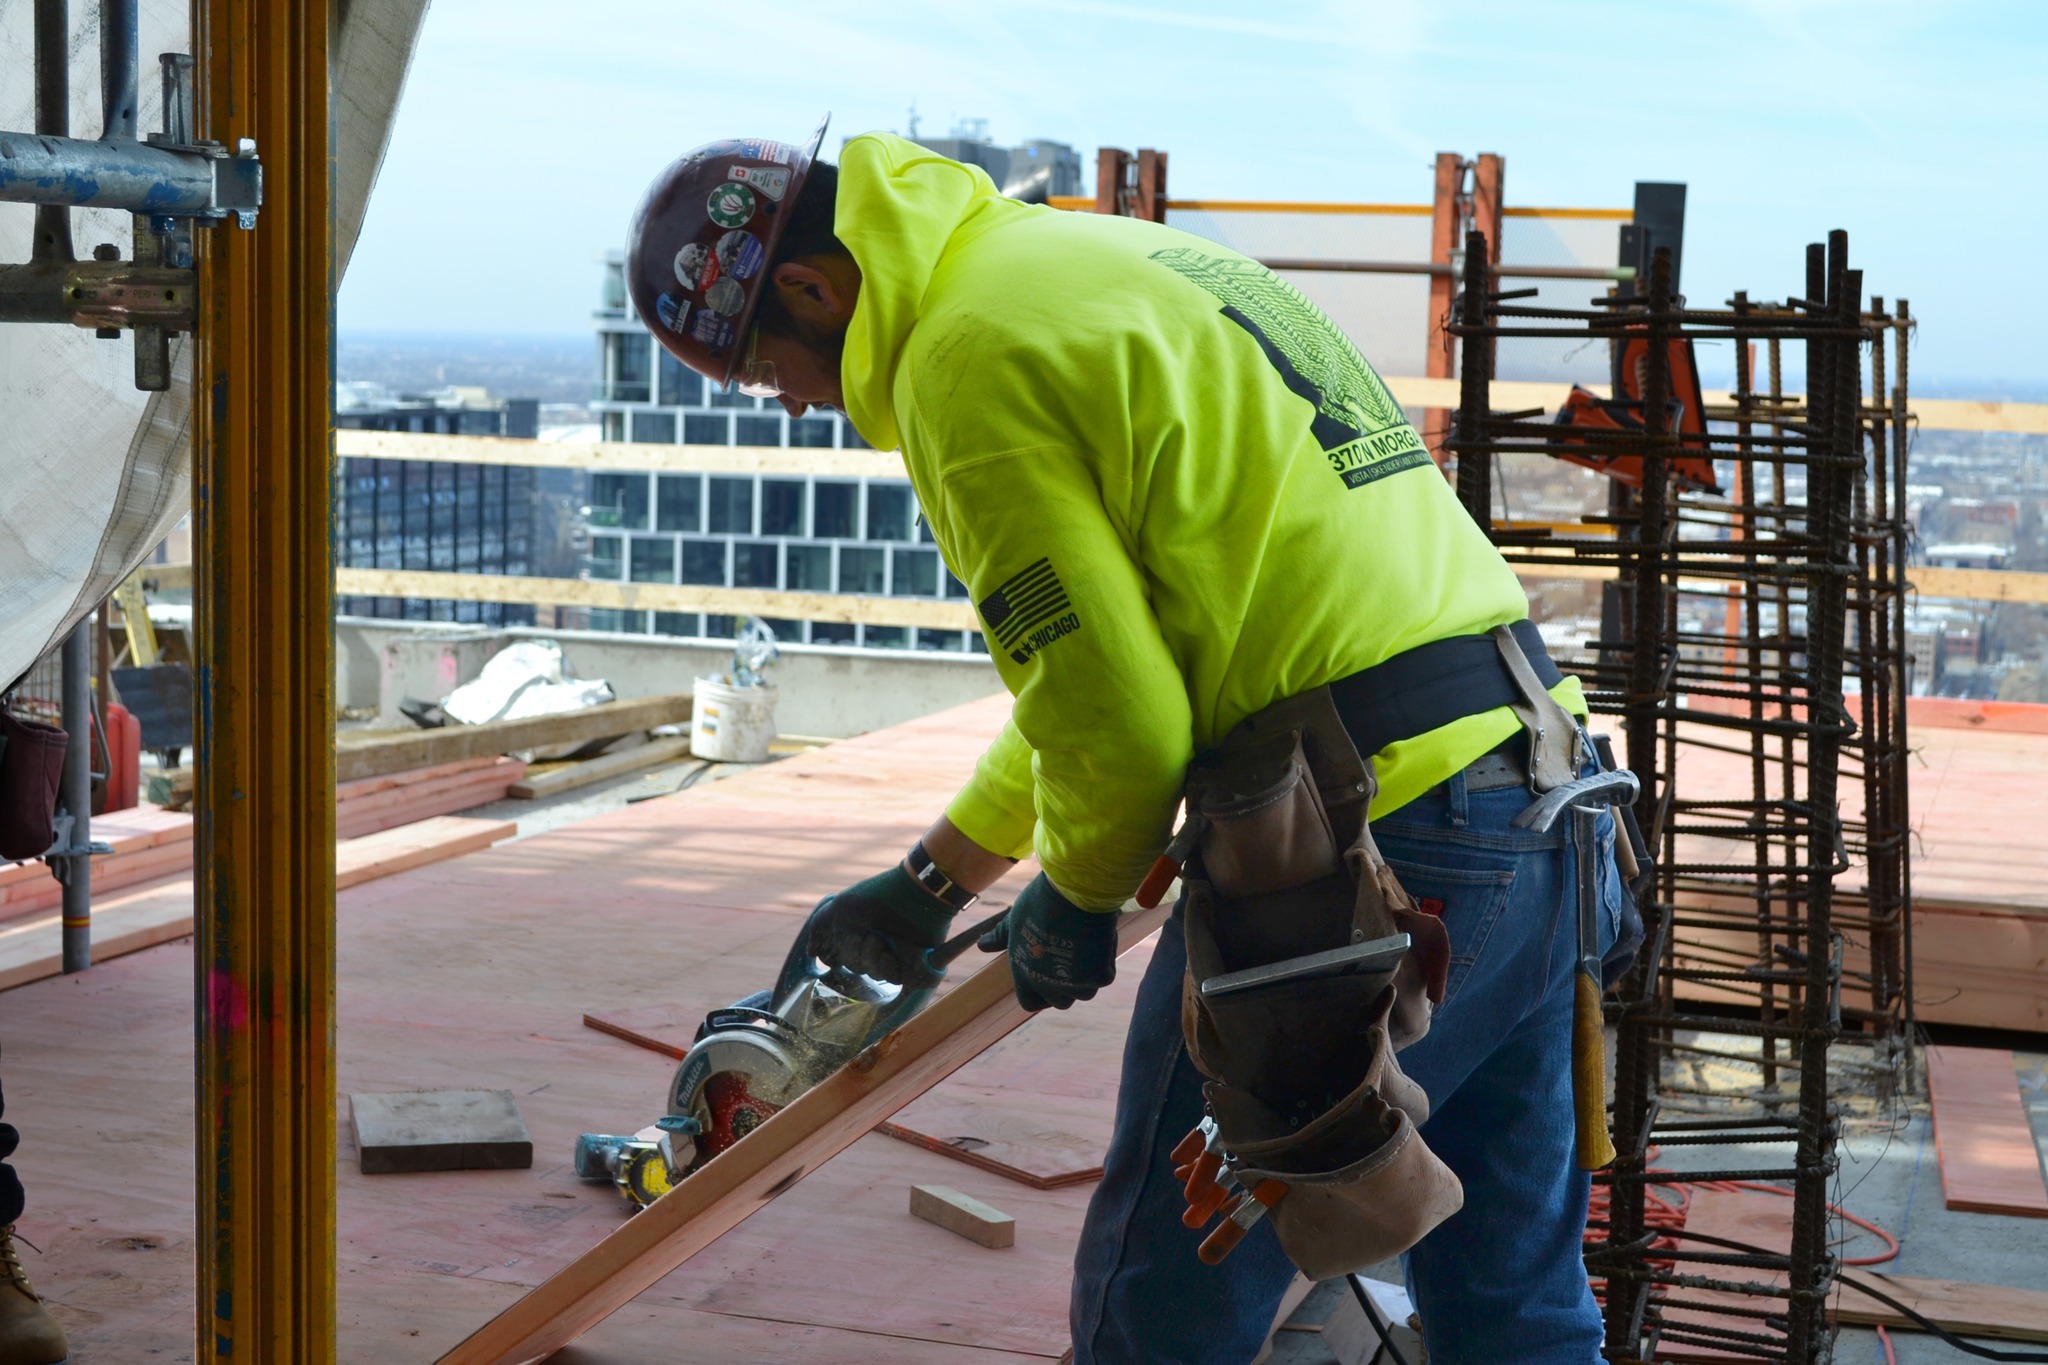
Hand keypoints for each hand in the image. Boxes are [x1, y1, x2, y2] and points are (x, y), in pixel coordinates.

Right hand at [808, 863, 956, 985]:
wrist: (917, 893)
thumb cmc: (879, 896)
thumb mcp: (842, 906)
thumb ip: (821, 925)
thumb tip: (811, 952)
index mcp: (856, 930)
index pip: (836, 955)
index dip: (832, 955)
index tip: (832, 949)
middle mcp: (872, 943)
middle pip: (852, 965)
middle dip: (853, 951)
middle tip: (866, 933)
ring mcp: (890, 954)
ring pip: (870, 972)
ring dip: (870, 956)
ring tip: (880, 939)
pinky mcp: (909, 964)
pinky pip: (891, 978)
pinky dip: (886, 964)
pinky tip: (889, 951)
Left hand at [976, 873, 1118, 1010]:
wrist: (1074, 892)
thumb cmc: (1040, 903)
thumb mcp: (1014, 920)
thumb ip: (1000, 938)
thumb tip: (982, 946)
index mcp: (1025, 976)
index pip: (1030, 1002)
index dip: (1040, 994)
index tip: (1048, 977)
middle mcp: (1049, 986)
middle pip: (1060, 1001)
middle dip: (1066, 985)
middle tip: (1070, 958)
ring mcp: (1075, 984)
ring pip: (1085, 992)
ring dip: (1086, 976)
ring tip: (1084, 947)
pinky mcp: (1099, 977)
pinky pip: (1103, 976)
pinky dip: (1103, 962)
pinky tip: (1099, 939)